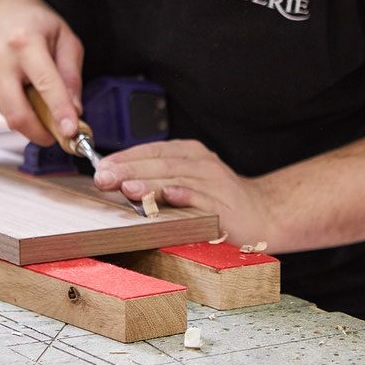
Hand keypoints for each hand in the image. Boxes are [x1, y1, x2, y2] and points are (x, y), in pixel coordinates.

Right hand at [0, 0, 84, 145]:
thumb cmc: (32, 21)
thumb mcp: (63, 35)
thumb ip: (71, 73)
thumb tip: (75, 109)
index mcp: (25, 42)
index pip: (46, 84)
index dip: (59, 111)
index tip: (71, 132)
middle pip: (18, 113)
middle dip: (40, 133)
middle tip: (57, 136)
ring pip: (9, 116)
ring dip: (30, 119)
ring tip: (40, 99)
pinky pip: (1, 108)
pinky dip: (16, 107)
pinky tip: (19, 86)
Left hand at [94, 140, 272, 247]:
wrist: (263, 214)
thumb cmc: (217, 199)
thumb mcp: (186, 181)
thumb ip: (156, 178)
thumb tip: (114, 181)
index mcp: (189, 153)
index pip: (152, 150)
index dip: (125, 158)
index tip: (101, 167)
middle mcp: (201, 163)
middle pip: (161, 163)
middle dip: (130, 170)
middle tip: (104, 178)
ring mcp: (215, 183)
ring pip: (178, 179)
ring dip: (151, 182)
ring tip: (127, 187)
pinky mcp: (225, 206)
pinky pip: (203, 200)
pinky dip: (186, 196)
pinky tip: (169, 196)